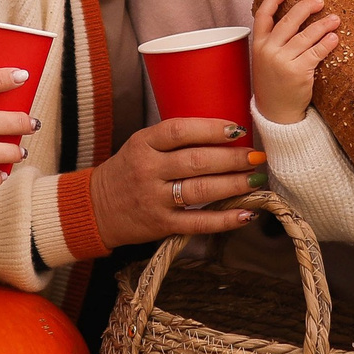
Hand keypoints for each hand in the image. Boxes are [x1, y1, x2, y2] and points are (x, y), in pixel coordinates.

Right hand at [90, 117, 264, 247]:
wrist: (96, 208)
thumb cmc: (128, 171)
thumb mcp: (142, 145)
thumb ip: (174, 140)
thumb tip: (225, 133)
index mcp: (143, 144)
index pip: (179, 131)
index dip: (211, 129)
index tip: (237, 129)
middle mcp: (148, 170)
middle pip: (196, 161)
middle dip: (232, 158)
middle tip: (256, 156)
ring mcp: (154, 199)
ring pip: (201, 190)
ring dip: (234, 185)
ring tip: (256, 179)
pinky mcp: (161, 225)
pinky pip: (198, 223)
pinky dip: (225, 219)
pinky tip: (246, 214)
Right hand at [250, 0, 340, 124]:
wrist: (276, 113)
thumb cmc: (274, 84)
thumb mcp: (265, 61)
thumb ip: (274, 42)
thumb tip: (295, 20)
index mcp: (258, 46)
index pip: (262, 16)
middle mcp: (268, 51)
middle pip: (288, 21)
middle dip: (305, 7)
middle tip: (320, 0)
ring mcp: (282, 61)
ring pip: (306, 36)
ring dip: (323, 24)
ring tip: (335, 19)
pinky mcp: (298, 72)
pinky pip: (316, 52)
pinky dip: (327, 43)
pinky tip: (334, 38)